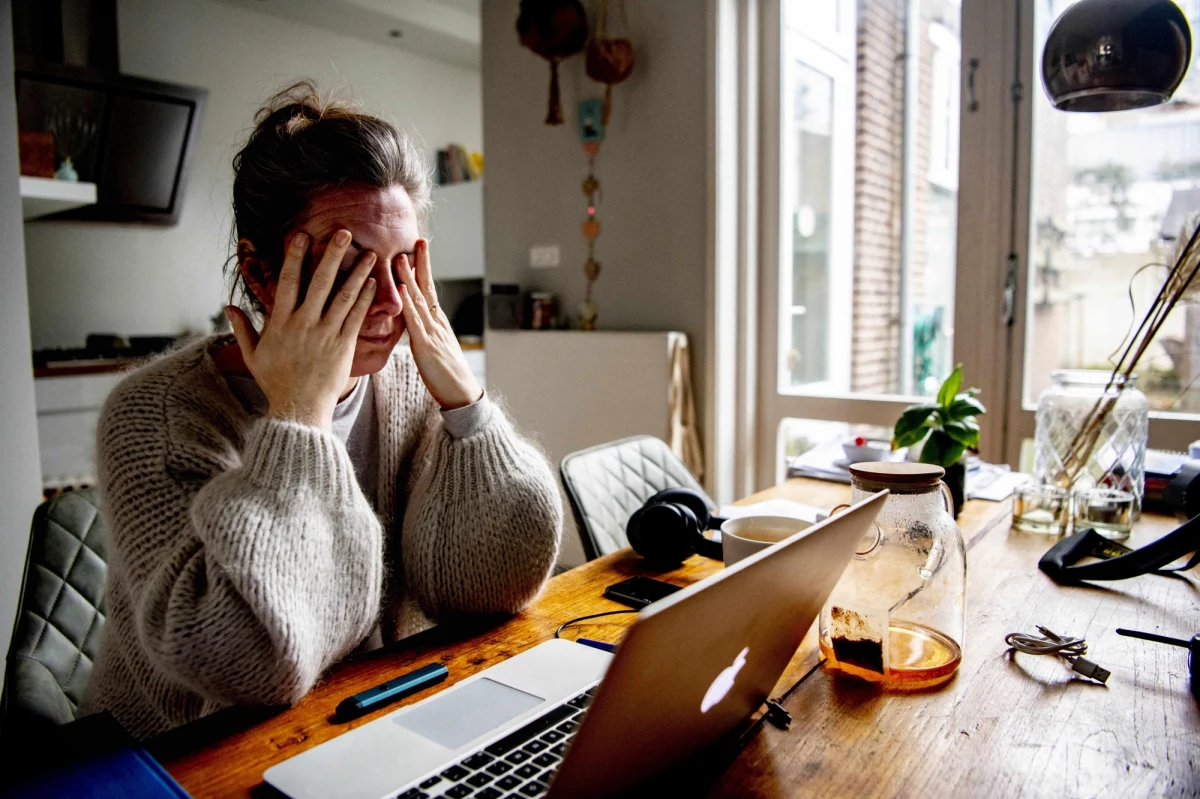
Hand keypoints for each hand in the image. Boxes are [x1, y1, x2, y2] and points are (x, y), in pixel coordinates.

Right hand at [225, 230, 377, 430]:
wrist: (299, 408)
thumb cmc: (276, 382)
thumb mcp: (252, 355)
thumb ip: (242, 329)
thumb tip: (228, 307)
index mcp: (281, 322)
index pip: (288, 281)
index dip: (296, 256)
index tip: (302, 236)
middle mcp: (305, 324)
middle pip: (320, 282)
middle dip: (332, 255)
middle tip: (344, 232)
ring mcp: (326, 334)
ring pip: (344, 297)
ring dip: (357, 273)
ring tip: (369, 253)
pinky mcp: (344, 346)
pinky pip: (357, 317)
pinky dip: (365, 298)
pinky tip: (373, 282)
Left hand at [396, 239, 482, 409]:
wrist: (461, 394)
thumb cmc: (446, 375)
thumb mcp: (434, 348)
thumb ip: (425, 333)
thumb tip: (415, 323)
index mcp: (437, 323)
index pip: (429, 290)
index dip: (423, 269)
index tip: (418, 249)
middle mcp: (436, 323)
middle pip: (428, 287)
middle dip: (422, 263)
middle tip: (418, 240)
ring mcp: (432, 333)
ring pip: (419, 301)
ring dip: (409, 278)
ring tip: (401, 257)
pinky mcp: (426, 347)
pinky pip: (415, 323)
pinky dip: (408, 305)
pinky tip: (402, 291)